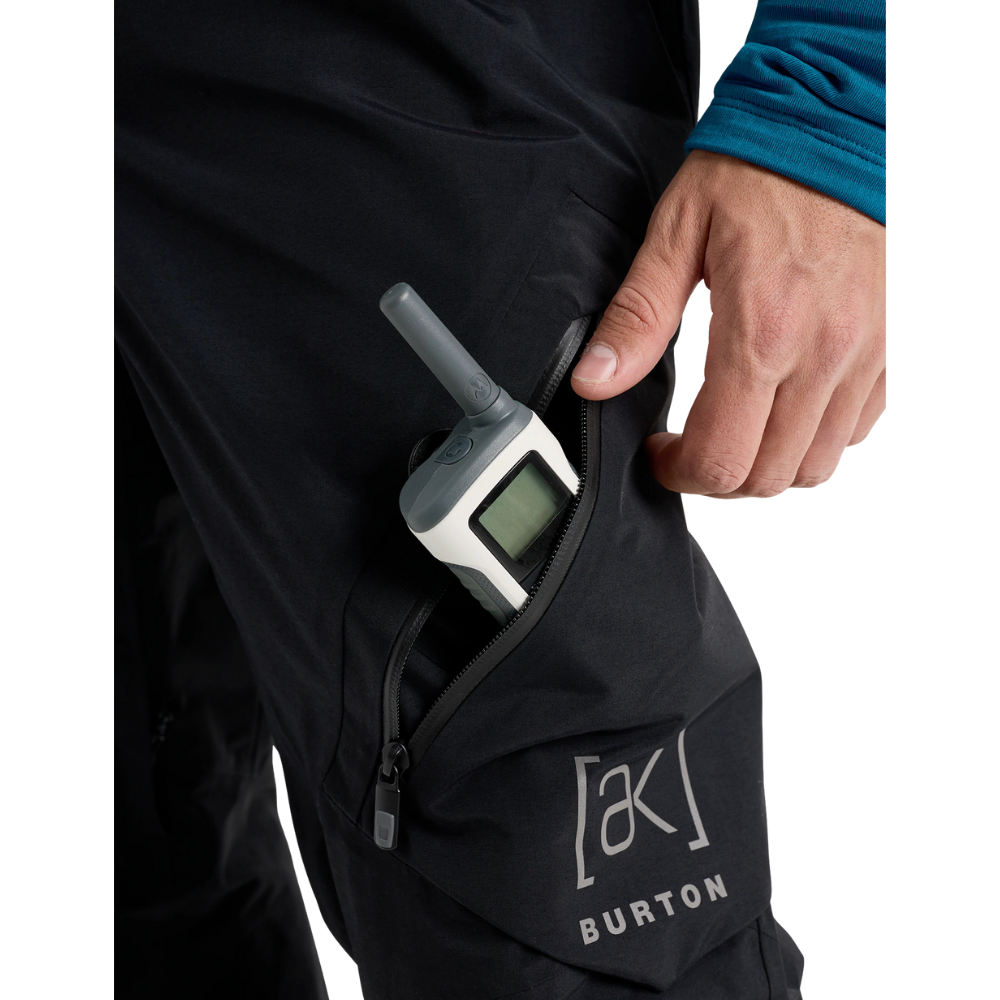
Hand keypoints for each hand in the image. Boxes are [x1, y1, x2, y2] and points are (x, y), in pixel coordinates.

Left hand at [571, 151, 884, 497]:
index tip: (659, 452)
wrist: (842, 125)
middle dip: (716, 476)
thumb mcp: (678, 233)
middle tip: (689, 445)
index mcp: (762, 331)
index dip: (678, 472)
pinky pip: (853, 431)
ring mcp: (865, 356)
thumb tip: (594, 381)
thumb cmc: (761, 169)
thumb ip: (638, 317)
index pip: (721, 457)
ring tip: (734, 427)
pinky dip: (813, 438)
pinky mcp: (890, 350)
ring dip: (765, 465)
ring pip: (814, 467)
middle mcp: (823, 355)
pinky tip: (782, 403)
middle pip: (767, 478)